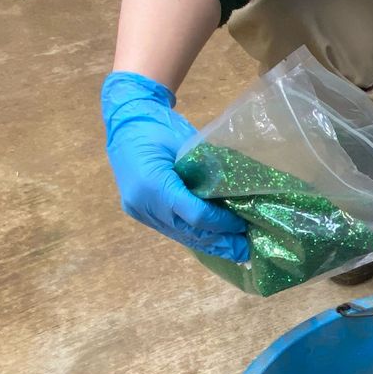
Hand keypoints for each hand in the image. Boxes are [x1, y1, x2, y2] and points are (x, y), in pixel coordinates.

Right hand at [101, 71, 248, 260]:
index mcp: (154, 184)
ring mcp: (140, 211)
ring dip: (209, 245)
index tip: (242, 224)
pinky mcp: (141, 212)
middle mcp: (144, 204)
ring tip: (234, 253)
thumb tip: (238, 195)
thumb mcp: (188, 145)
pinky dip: (194, 236)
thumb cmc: (159, 126)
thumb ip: (208, 172)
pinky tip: (212, 243)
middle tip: (247, 250)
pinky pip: (172, 230)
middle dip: (220, 241)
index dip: (222, 223)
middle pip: (189, 232)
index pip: (196, 215)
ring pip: (181, 236)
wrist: (125, 120)